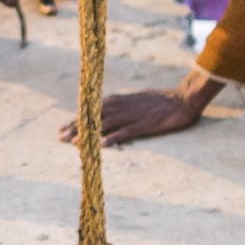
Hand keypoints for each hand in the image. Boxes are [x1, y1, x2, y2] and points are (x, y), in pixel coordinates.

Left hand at [63, 73, 220, 145]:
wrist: (184, 98)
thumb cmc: (163, 100)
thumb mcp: (140, 99)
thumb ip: (126, 104)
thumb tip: (114, 110)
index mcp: (122, 100)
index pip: (95, 108)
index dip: (79, 117)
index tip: (64, 125)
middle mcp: (124, 107)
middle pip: (95, 116)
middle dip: (77, 126)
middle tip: (61, 136)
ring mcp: (134, 116)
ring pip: (106, 124)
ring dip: (89, 133)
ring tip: (74, 142)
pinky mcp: (145, 125)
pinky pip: (125, 132)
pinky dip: (112, 138)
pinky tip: (101, 145)